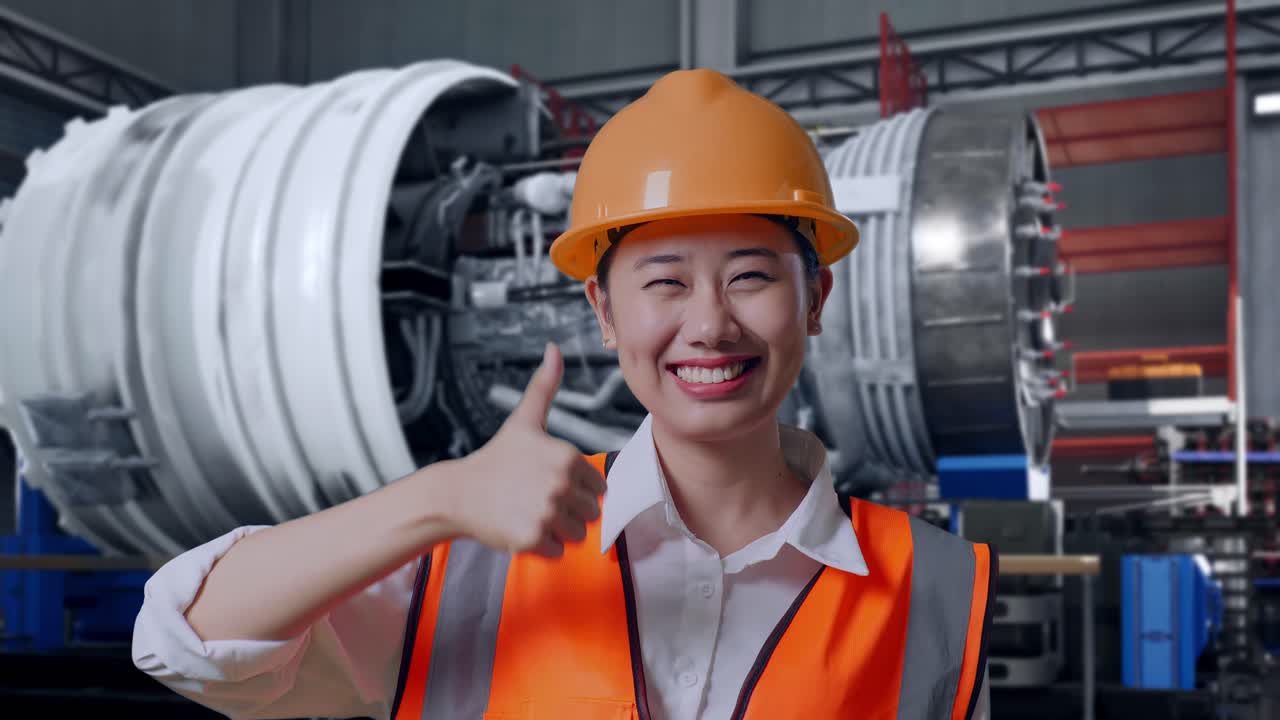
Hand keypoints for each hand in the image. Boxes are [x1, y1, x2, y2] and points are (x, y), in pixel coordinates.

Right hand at [446, 342, 607, 557]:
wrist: (458, 493)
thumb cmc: (496, 458)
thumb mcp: (524, 421)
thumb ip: (545, 386)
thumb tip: (555, 348)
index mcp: (568, 456)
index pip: (599, 489)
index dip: (576, 489)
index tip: (547, 482)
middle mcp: (561, 483)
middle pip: (591, 514)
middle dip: (567, 512)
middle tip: (536, 500)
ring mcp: (547, 512)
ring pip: (577, 535)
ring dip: (557, 530)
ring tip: (528, 513)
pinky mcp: (533, 538)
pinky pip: (558, 552)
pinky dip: (542, 547)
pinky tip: (520, 527)